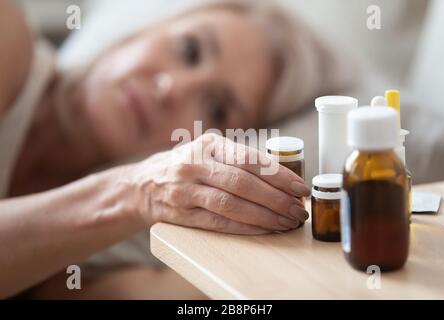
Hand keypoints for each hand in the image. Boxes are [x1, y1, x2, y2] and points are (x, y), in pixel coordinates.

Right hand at [129, 133, 309, 234]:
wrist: (143, 184)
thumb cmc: (187, 166)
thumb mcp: (208, 151)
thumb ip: (237, 159)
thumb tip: (283, 176)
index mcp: (209, 143)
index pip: (249, 159)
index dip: (279, 175)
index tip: (300, 188)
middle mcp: (195, 163)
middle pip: (243, 183)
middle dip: (276, 199)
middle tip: (298, 209)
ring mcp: (185, 189)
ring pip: (231, 204)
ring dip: (264, 216)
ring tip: (286, 222)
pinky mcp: (181, 213)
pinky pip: (218, 222)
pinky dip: (245, 227)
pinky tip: (264, 229)